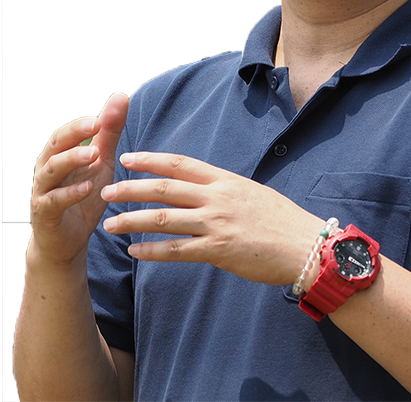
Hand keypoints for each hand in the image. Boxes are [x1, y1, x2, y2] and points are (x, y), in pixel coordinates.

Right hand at [29, 90, 128, 265]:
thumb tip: (120, 96)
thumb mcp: (101, 161)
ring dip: (72, 158)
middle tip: (97, 121)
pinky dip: (70, 193)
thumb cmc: (83, 194)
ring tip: (93, 153)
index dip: (81, 106)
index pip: (66, 120)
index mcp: (62, 148)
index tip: (101, 94)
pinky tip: (87, 188)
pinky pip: (55, 200)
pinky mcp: (45, 212)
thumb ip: (109, 131)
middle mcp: (48, 164)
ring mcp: (44, 188)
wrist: (66, 240)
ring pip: (53, 168)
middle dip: (76, 129)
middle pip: (58, 140)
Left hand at [100, 151, 324, 285]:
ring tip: (109, 225)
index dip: (151, 159)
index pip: (180, 163)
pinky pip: (178, 251)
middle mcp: (217, 197)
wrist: (305, 244)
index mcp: (224, 179)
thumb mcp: (251, 191)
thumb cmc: (281, 219)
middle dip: (131, 188)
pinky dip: (153, 251)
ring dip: (132, 221)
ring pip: (165, 218)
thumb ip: (224, 188)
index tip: (127, 157)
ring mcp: (217, 223)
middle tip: (105, 190)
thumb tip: (203, 187)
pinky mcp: (219, 250)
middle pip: (164, 188)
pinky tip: (134, 252)